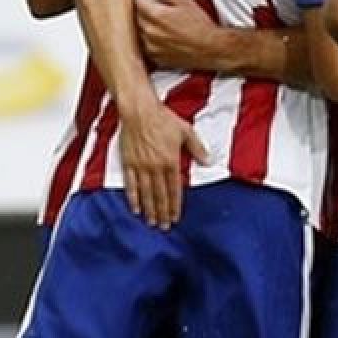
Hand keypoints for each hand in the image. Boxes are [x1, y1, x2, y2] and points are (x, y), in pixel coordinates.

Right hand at [118, 101, 209, 228]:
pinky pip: (130, 185)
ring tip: (151, 222)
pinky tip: (135, 208)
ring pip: (146, 193)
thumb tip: (209, 161)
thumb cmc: (163, 118)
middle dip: (162, 213)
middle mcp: (156, 167)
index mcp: (171, 161)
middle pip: (160, 196)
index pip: (174, 190)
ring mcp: (141, 167)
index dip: (175, 206)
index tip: (175, 217)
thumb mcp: (185, 131)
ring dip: (149, 210)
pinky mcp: (128, 163)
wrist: (140, 111)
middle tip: (163, 226)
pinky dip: (133, 198)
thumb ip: (197, 148)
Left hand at [136, 0, 216, 70]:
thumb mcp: (185, 2)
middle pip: (136, 17)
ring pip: (139, 33)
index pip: (137, 2)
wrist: (210, 49)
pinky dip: (150, 42)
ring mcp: (151, 47)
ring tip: (160, 26)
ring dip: (145, 27)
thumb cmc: (200, 26)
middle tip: (155, 10)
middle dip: (143, 12)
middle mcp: (150, 32)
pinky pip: (145, 46)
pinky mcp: (155, 58)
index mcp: (156, 16)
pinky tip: (163, 39)